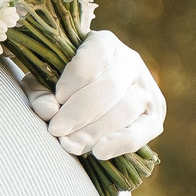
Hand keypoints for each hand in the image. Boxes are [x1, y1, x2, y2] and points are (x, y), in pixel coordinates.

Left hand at [24, 30, 165, 160]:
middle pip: (108, 87)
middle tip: (56, 130)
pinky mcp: (154, 116)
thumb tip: (48, 110)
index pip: (91, 59)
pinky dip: (120, 143)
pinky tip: (99, 152)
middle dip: (79, 112)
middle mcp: (130, 61)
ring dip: (94, 130)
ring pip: (125, 109)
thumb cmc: (62, 85)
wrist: (92, 99)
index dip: (72, 82)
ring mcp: (146, 88)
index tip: (55, 100)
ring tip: (69, 145)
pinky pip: (141, 132)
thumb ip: (41, 93)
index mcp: (104, 43)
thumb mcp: (44, 82)